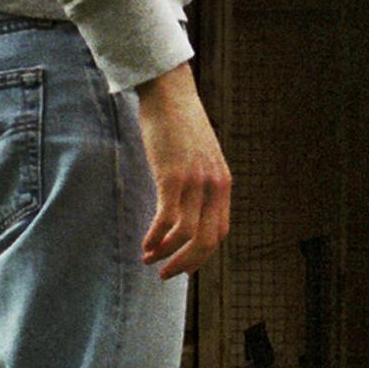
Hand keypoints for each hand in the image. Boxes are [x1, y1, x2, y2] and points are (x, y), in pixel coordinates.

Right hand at [134, 60, 232, 276]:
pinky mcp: (173, 176)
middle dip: (185, 264)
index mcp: (223, 184)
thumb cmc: (179, 125)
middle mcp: (214, 186)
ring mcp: (195, 182)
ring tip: (148, 259)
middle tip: (165, 274)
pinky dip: (156, 238)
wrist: (170, 93)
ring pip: (187, 235)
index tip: (183, 266)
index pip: (220, 232)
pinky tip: (145, 245)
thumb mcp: (199, 157)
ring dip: (166, 254)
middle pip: (207, 241)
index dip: (202, 255)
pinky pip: (167, 219)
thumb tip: (186, 206)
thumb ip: (199, 182)